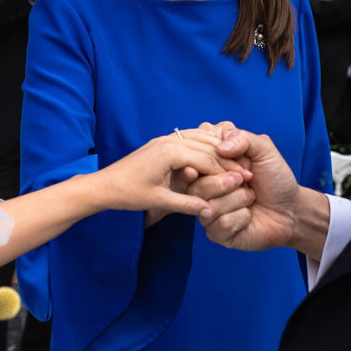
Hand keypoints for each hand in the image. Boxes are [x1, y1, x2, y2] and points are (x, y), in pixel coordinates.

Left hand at [88, 128, 236, 222]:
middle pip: (208, 147)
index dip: (228, 171)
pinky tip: (216, 159)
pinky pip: (190, 139)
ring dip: (218, 152)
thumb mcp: (159, 201)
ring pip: (201, 139)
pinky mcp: (162, 142)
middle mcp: (169, 140)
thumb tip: (210, 212)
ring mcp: (165, 139)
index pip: (208, 159)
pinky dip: (205, 147)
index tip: (245, 181)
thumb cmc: (128, 194)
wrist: (104, 185)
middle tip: (247, 174)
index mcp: (170, 153)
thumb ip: (187, 205)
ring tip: (235, 167)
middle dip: (228, 161)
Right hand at [192, 126, 324, 253]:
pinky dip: (242, 217)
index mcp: (209, 165)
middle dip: (228, 181)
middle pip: (195, 184)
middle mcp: (203, 187)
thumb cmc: (275, 178)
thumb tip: (220, 147)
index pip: (193, 158)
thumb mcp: (264, 150)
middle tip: (247, 179)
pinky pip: (221, 223)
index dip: (215, 160)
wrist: (291, 209)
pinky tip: (249, 216)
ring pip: (209, 205)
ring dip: (239, 199)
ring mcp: (207, 211)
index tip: (237, 162)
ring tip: (250, 197)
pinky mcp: (216, 232)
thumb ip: (243, 138)